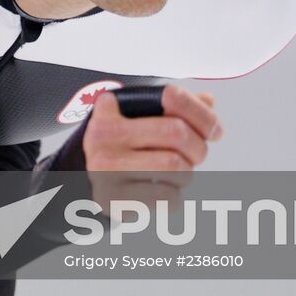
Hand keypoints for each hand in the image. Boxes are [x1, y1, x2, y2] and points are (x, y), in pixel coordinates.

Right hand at [82, 85, 221, 212]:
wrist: (81, 182)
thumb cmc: (120, 147)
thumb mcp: (137, 119)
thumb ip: (172, 107)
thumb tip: (207, 101)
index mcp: (111, 107)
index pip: (171, 97)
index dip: (202, 113)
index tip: (214, 130)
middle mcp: (104, 135)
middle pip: (177, 133)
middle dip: (198, 148)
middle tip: (197, 156)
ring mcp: (106, 168)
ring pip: (175, 167)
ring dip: (186, 173)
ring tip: (177, 174)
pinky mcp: (114, 199)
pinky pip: (167, 197)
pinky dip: (175, 197)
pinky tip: (163, 191)